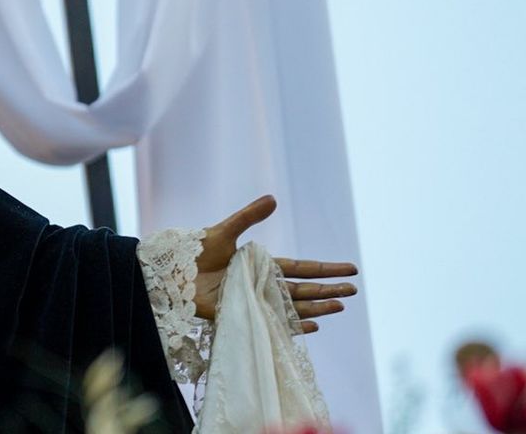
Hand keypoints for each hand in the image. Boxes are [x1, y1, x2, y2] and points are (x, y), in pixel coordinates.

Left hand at [195, 195, 356, 334]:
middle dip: (328, 289)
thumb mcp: (224, 231)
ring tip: (341, 306)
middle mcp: (262, 284)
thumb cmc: (195, 252)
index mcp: (261, 264)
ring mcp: (254, 301)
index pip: (301, 268)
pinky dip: (294, 325)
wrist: (171, 274)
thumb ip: (248, 216)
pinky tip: (314, 326)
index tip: (350, 268)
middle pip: (302, 288)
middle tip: (353, 290)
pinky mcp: (243, 316)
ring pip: (294, 306)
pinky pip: (275, 324)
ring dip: (317, 307)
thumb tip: (273, 198)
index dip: (324, 269)